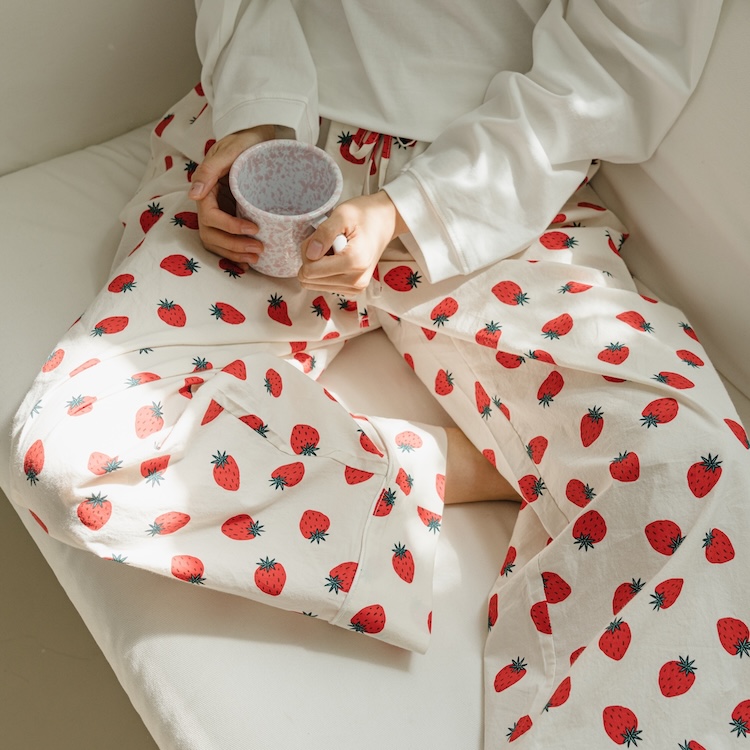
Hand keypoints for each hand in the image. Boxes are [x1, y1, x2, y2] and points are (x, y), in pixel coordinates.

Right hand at [188, 125, 274, 265]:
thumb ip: (210, 170)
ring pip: (216, 242)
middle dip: (232, 246)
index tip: (253, 228)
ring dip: (233, 254)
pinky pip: (226, 242)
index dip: (230, 227)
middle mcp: (211, 204)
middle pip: (211, 235)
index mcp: (207, 189)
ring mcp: (220, 212)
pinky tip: (247, 263)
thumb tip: (193, 194)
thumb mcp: (230, 150)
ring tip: (256, 258)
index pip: (210, 217)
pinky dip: (234, 255)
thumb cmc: (245, 141)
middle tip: (258, 250)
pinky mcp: (232, 217)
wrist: (259, 139)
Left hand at [298, 191, 407, 294]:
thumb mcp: (343, 214)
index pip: (310, 271)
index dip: (308, 250)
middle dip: (312, 258)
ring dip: (318, 264)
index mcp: (354, 262)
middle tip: (327, 242)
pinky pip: (324, 285)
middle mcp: (356, 281)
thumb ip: (324, 233)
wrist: (384, 223)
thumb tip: (310, 255)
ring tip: (334, 249)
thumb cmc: (364, 215)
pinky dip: (325, 271)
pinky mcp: (353, 290)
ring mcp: (355, 288)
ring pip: (314, 283)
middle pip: (309, 278)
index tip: (320, 237)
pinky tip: (337, 258)